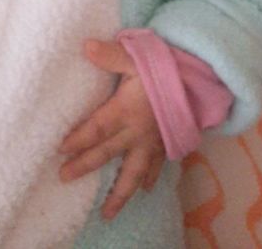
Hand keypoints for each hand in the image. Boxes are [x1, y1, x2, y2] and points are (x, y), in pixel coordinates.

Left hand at [59, 39, 164, 219]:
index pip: (96, 129)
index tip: (60, 150)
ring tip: (107, 213)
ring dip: (120, 193)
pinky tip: (146, 190)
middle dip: (85, 165)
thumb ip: (110, 55)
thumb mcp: (136, 56)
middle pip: (107, 153)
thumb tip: (85, 47)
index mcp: (126, 110)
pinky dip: (150, 179)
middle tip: (64, 177)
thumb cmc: (165, 67)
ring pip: (134, 173)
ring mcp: (153, 142)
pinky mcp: (167, 143)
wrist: (201, 80)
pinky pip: (157, 167)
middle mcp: (137, 132)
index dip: (77, 140)